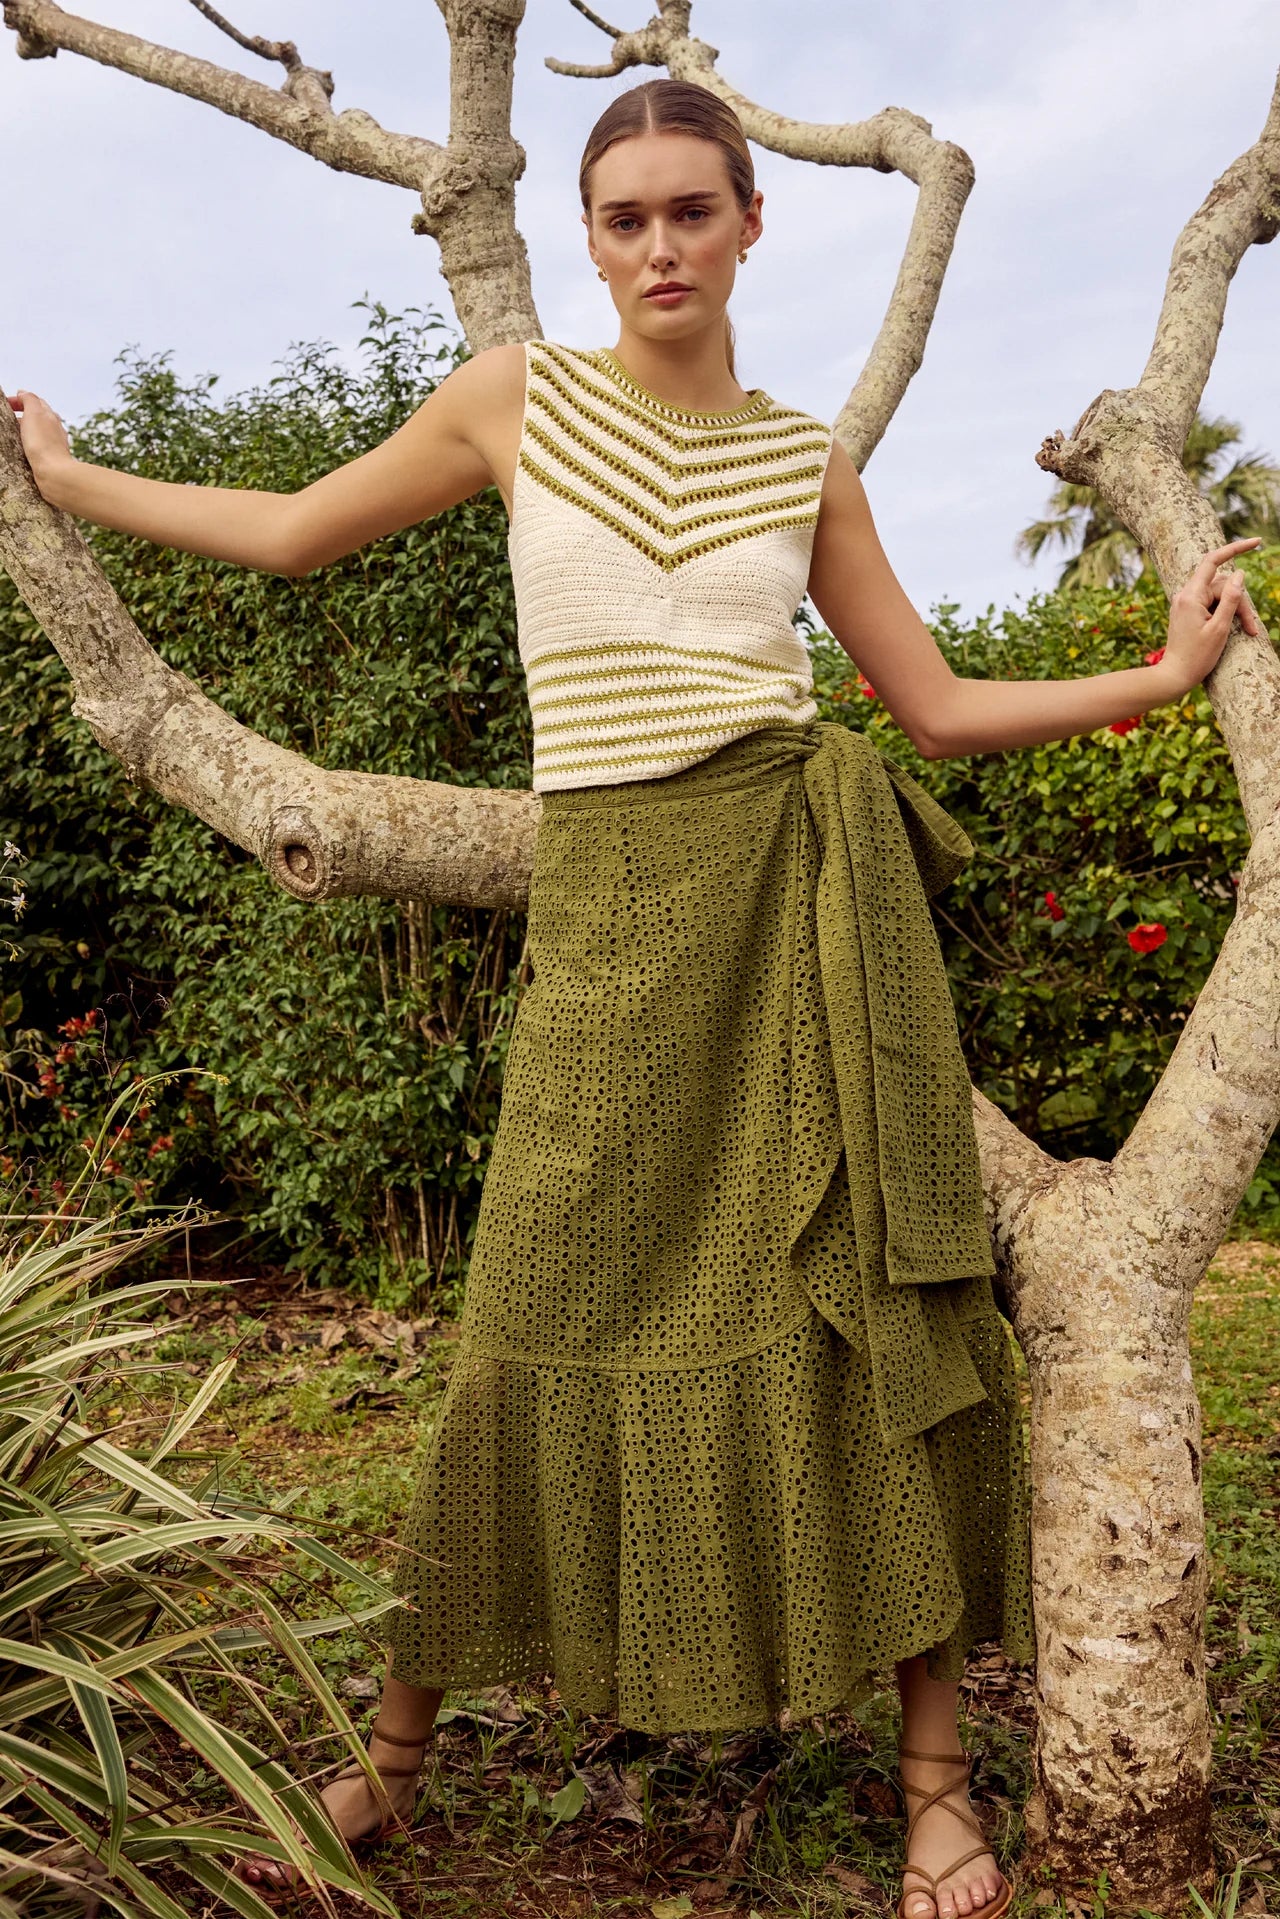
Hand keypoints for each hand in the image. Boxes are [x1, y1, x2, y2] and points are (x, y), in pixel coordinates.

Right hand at [5, 388, 73, 486]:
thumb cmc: (43, 444)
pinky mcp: (51, 459)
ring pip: (39, 432)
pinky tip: (24, 449)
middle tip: (8, 417)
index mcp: (51, 416)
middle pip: (38, 416)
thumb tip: (23, 393)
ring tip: (13, 433)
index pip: (35, 401)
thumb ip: (29, 400)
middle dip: (22, 414)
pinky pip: (39, 448)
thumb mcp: (34, 413)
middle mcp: (55, 429)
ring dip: (26, 430)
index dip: (20, 400)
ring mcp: (54, 445)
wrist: (54, 474)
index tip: (7, 404)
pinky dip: (30, 444)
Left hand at [1160, 537, 1264, 694]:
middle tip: (1252, 628)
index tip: (1257, 541)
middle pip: (1223, 585)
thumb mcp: (1220, 628)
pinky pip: (1212, 603)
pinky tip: (1233, 627)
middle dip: (1240, 602)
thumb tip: (1239, 573)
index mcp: (1191, 596)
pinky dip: (1225, 612)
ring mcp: (1186, 602)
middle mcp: (1185, 595)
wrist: (1175, 676)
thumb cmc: (1197, 657)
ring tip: (1248, 631)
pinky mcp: (1188, 611)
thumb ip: (1231, 599)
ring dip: (1235, 610)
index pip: (1213, 561)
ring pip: (1220, 595)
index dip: (1235, 548)